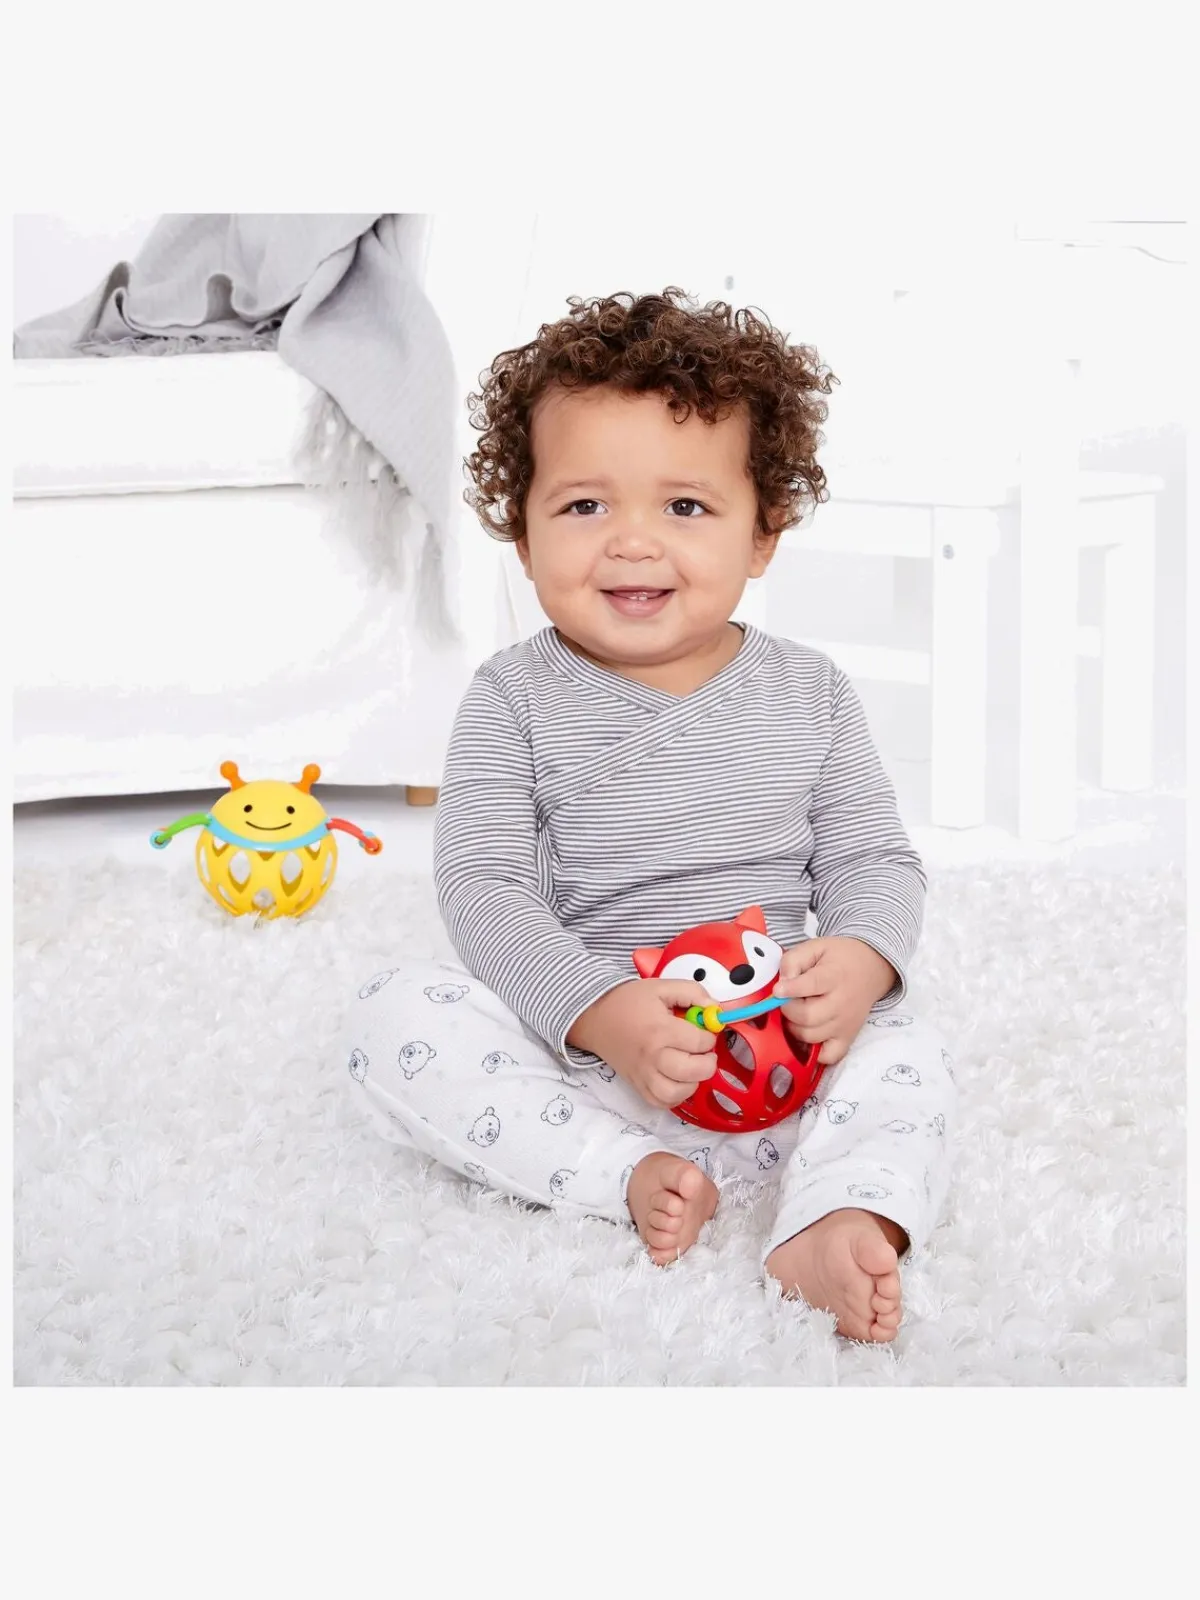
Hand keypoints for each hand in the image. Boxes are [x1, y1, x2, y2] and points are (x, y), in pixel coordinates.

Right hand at [567, 979, 717, 1110]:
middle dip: (708, 1062)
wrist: (596, 1017)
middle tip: (704, 1052)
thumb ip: (693, 992)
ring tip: (692, 1067)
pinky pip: (661, 1103)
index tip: (704, 1031)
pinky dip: (675, 1096)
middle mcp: (652, 1056)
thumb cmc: (628, 1002)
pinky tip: (678, 1079)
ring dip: (692, 1083)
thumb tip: (714, 1008)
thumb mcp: (662, 987)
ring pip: (677, 1093)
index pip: (699, 1042)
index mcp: (660, 1029)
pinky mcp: (638, 1085)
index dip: (710, 1036)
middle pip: (692, 1072)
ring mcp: (644, 1074)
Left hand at [774, 937, 897, 1067]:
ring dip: (795, 1027)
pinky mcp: (848, 1038)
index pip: (811, 985)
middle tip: (787, 1001)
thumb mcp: (815, 947)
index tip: (778, 990)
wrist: (871, 968)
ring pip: (810, 1036)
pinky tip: (808, 1034)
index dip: (790, 990)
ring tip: (797, 1013)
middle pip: (807, 1016)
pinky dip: (814, 1052)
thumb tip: (781, 982)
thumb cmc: (839, 958)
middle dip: (788, 1009)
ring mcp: (845, 1024)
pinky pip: (829, 1056)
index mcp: (833, 976)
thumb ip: (793, 960)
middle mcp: (841, 1003)